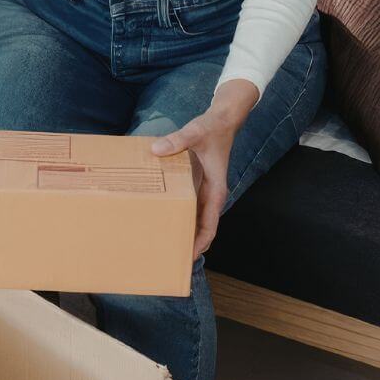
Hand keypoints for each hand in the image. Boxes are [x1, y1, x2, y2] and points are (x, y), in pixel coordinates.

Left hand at [150, 79, 258, 258]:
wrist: (222, 120)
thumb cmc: (212, 129)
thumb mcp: (195, 132)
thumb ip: (177, 141)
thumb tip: (157, 149)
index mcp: (216, 191)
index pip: (210, 226)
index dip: (199, 244)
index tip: (188, 258)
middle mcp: (211, 196)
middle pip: (201, 229)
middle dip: (187, 245)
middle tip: (167, 259)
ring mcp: (203, 192)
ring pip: (194, 221)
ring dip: (182, 233)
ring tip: (161, 247)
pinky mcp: (195, 186)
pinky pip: (187, 207)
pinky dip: (178, 217)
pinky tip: (161, 221)